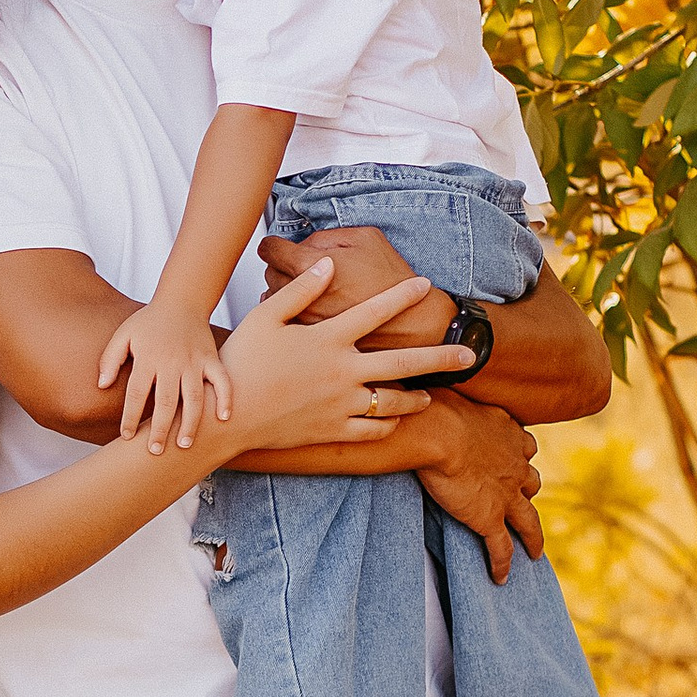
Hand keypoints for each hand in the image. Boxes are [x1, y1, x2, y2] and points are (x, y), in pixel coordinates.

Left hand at [99, 298, 233, 456]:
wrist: (180, 301)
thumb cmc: (148, 322)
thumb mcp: (123, 335)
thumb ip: (110, 359)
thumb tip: (101, 385)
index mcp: (148, 359)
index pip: (136, 393)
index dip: (130, 417)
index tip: (126, 436)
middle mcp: (171, 363)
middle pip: (165, 401)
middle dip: (160, 428)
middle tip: (155, 451)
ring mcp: (194, 362)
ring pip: (194, 398)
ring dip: (190, 423)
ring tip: (185, 444)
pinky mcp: (211, 359)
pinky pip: (222, 381)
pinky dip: (225, 398)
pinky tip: (223, 418)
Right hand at [213, 261, 454, 457]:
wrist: (228, 417)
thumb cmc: (241, 362)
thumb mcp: (265, 318)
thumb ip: (300, 291)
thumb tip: (327, 265)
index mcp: (328, 340)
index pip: (375, 311)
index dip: (402, 296)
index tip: (426, 284)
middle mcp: (343, 372)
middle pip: (403, 362)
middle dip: (440, 357)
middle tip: (468, 353)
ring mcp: (341, 405)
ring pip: (392, 402)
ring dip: (416, 397)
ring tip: (429, 395)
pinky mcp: (333, 430)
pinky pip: (372, 430)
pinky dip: (387, 425)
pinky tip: (394, 420)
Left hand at [259, 219, 453, 347]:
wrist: (411, 320)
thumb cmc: (391, 279)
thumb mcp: (364, 238)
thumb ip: (325, 236)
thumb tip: (304, 241)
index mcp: (309, 265)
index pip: (269, 249)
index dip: (273, 245)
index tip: (277, 247)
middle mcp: (300, 295)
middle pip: (268, 274)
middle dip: (280, 267)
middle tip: (296, 266)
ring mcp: (303, 321)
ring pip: (273, 301)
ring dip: (283, 293)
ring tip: (304, 290)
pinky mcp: (311, 340)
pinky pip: (287, 324)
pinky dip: (292, 316)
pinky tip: (309, 310)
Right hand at [417, 396, 543, 580]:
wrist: (440, 431)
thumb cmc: (438, 407)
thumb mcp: (453, 398)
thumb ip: (452, 404)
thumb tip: (430, 394)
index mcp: (509, 434)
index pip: (523, 447)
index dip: (519, 455)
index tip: (515, 459)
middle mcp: (516, 465)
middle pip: (530, 483)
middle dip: (526, 491)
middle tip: (521, 500)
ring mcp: (506, 495)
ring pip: (528, 521)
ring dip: (531, 534)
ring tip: (532, 549)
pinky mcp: (489, 518)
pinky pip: (501, 548)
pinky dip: (503, 564)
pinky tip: (500, 578)